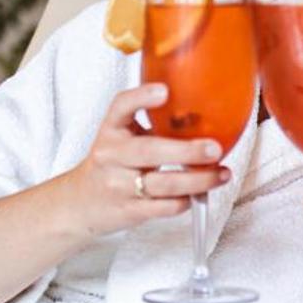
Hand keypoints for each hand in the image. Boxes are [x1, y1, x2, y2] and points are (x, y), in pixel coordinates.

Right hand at [61, 83, 229, 240]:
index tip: (164, 91)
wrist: (81, 202)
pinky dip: (186, 201)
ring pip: (163, 184)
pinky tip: (199, 194)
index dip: (142, 97)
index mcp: (111, 130)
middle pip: (149, 151)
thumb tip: (205, 116)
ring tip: (221, 174)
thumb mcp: (123, 138)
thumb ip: (154, 127)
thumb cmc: (113, 164)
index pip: (121, 106)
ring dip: (198, 180)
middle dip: (187, 151)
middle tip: (214, 148)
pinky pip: (164, 207)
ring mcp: (118, 185)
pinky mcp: (129, 210)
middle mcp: (111, 155)